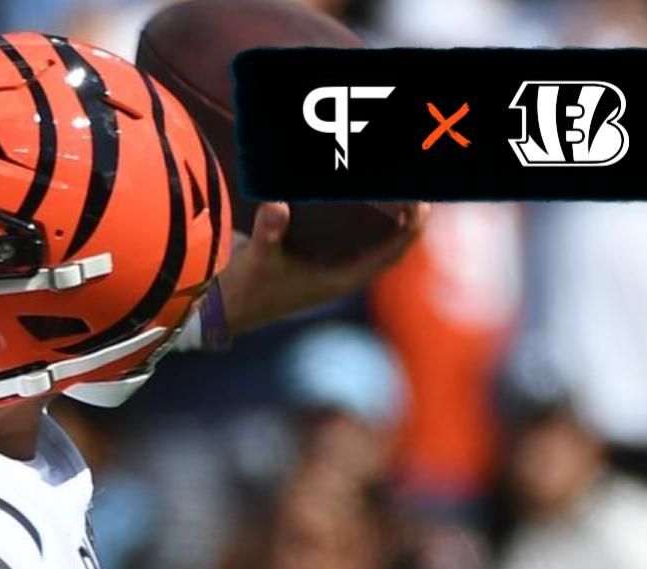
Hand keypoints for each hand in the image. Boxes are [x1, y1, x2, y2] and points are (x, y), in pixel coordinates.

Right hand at [219, 201, 428, 334]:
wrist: (223, 309)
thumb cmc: (246, 291)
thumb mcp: (258, 260)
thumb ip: (269, 233)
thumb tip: (276, 206)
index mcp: (341, 278)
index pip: (392, 253)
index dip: (411, 228)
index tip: (423, 201)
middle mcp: (342, 272)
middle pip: (391, 242)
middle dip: (407, 214)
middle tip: (415, 180)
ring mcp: (331, 265)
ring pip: (375, 238)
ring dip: (389, 214)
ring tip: (397, 182)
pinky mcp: (316, 257)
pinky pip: (353, 234)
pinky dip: (364, 216)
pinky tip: (362, 192)